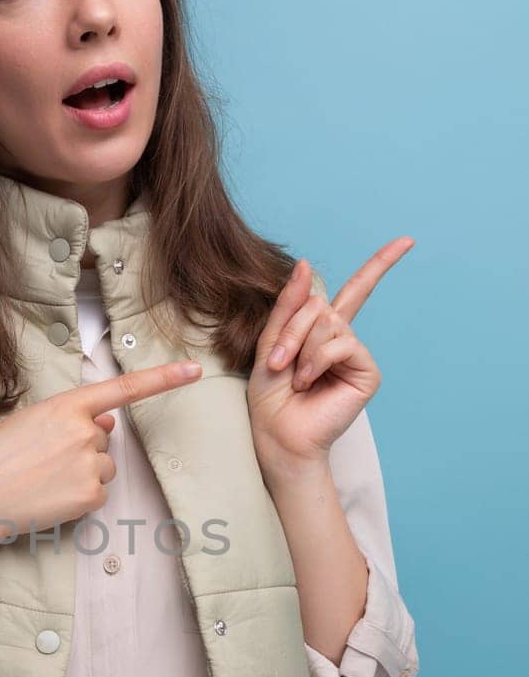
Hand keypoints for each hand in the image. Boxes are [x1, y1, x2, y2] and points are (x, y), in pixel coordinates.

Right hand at [0, 359, 202, 542]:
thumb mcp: (30, 423)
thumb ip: (72, 418)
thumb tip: (109, 423)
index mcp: (66, 406)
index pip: (124, 389)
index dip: (163, 378)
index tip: (194, 370)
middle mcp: (85, 431)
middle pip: (104, 438)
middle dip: (81, 449)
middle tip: (41, 461)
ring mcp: (90, 464)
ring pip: (104, 467)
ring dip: (82, 473)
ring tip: (43, 481)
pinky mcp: (90, 495)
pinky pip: (97, 493)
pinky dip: (78, 498)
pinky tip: (49, 498)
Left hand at [247, 238, 414, 469]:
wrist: (279, 435)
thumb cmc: (271, 397)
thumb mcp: (270, 343)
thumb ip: (288, 305)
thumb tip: (307, 265)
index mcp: (323, 331)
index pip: (355, 291)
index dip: (380, 264)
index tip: (407, 241)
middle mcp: (344, 339)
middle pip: (321, 305)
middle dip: (292, 330)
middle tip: (277, 363)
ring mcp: (357, 355)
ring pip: (329, 323)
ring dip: (301, 348)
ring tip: (295, 377)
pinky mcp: (367, 372)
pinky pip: (342, 344)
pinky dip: (318, 360)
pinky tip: (311, 382)